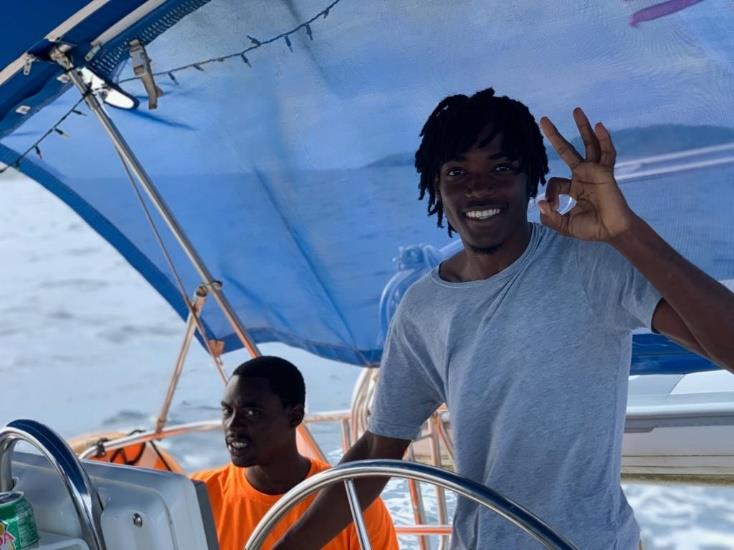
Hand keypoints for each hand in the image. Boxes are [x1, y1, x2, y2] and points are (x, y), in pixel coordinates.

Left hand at [538, 108, 637, 241]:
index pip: (554, 182)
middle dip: (555, 135)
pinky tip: (599, 126)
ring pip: (588, 144)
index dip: (550, 194)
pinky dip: (605, 139)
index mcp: (572, 187)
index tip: (552, 206)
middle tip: (543, 119)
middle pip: (567, 150)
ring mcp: (595, 172)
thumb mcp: (564, 225)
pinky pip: (607, 152)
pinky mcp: (606, 172)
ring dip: (583, 127)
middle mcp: (583, 175)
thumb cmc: (591, 228)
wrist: (613, 232)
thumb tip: (540, 202)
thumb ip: (550, 217)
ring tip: (576, 110)